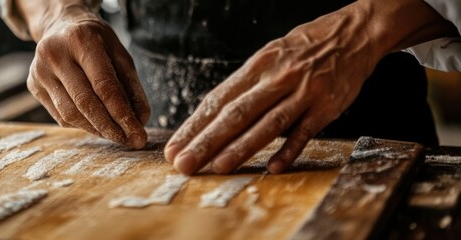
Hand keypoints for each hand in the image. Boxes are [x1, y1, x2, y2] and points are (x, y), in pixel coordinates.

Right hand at [25, 6, 149, 147]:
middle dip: (110, 127)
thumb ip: (131, 86)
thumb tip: (140, 120)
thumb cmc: (95, 41)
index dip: (122, 114)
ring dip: (97, 130)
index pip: (104, 86)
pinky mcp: (33, 86)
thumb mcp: (119, 53)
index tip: (138, 133)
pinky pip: (61, 116)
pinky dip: (83, 125)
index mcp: (81, 40)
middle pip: (85, 103)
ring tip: (117, 135)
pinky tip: (97, 125)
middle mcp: (55, 54)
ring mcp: (40, 71)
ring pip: (71, 114)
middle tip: (130, 141)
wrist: (61, 25)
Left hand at [164, 3, 380, 174]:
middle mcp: (275, 79)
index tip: (175, 147)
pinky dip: (289, 150)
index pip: (217, 100)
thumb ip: (245, 87)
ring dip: (240, 148)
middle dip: (206, 141)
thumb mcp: (268, 57)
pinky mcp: (326, 107)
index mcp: (256, 67)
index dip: (194, 126)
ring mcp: (302, 93)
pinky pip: (305, 132)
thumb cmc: (303, 49)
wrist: (352, 34)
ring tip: (217, 168)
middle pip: (235, 114)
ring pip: (267, 124)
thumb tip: (213, 115)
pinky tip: (273, 167)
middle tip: (184, 163)